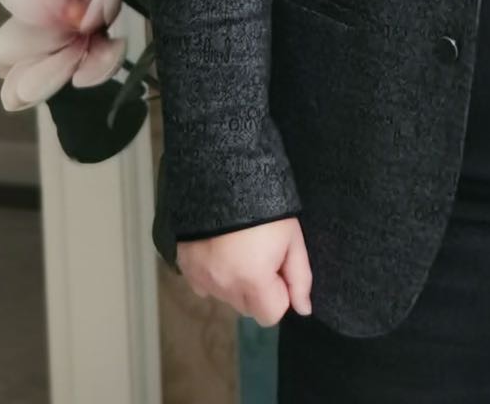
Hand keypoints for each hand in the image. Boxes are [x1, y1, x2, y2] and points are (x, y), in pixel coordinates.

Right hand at [176, 217, 313, 326]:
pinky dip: (213, 274)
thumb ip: (300, 278)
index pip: (271, 314)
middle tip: (259, 254)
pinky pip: (203, 285)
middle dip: (258, 289)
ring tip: (239, 247)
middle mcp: (224, 287)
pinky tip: (219, 250)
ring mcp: (202, 278)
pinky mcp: (186, 267)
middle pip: (248, 308)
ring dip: (235, 282)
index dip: (280, 291)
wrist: (223, 176)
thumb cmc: (265, 207)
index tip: (277, 265)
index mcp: (253, 282)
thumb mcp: (292, 238)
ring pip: (226, 297)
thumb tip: (304, 310)